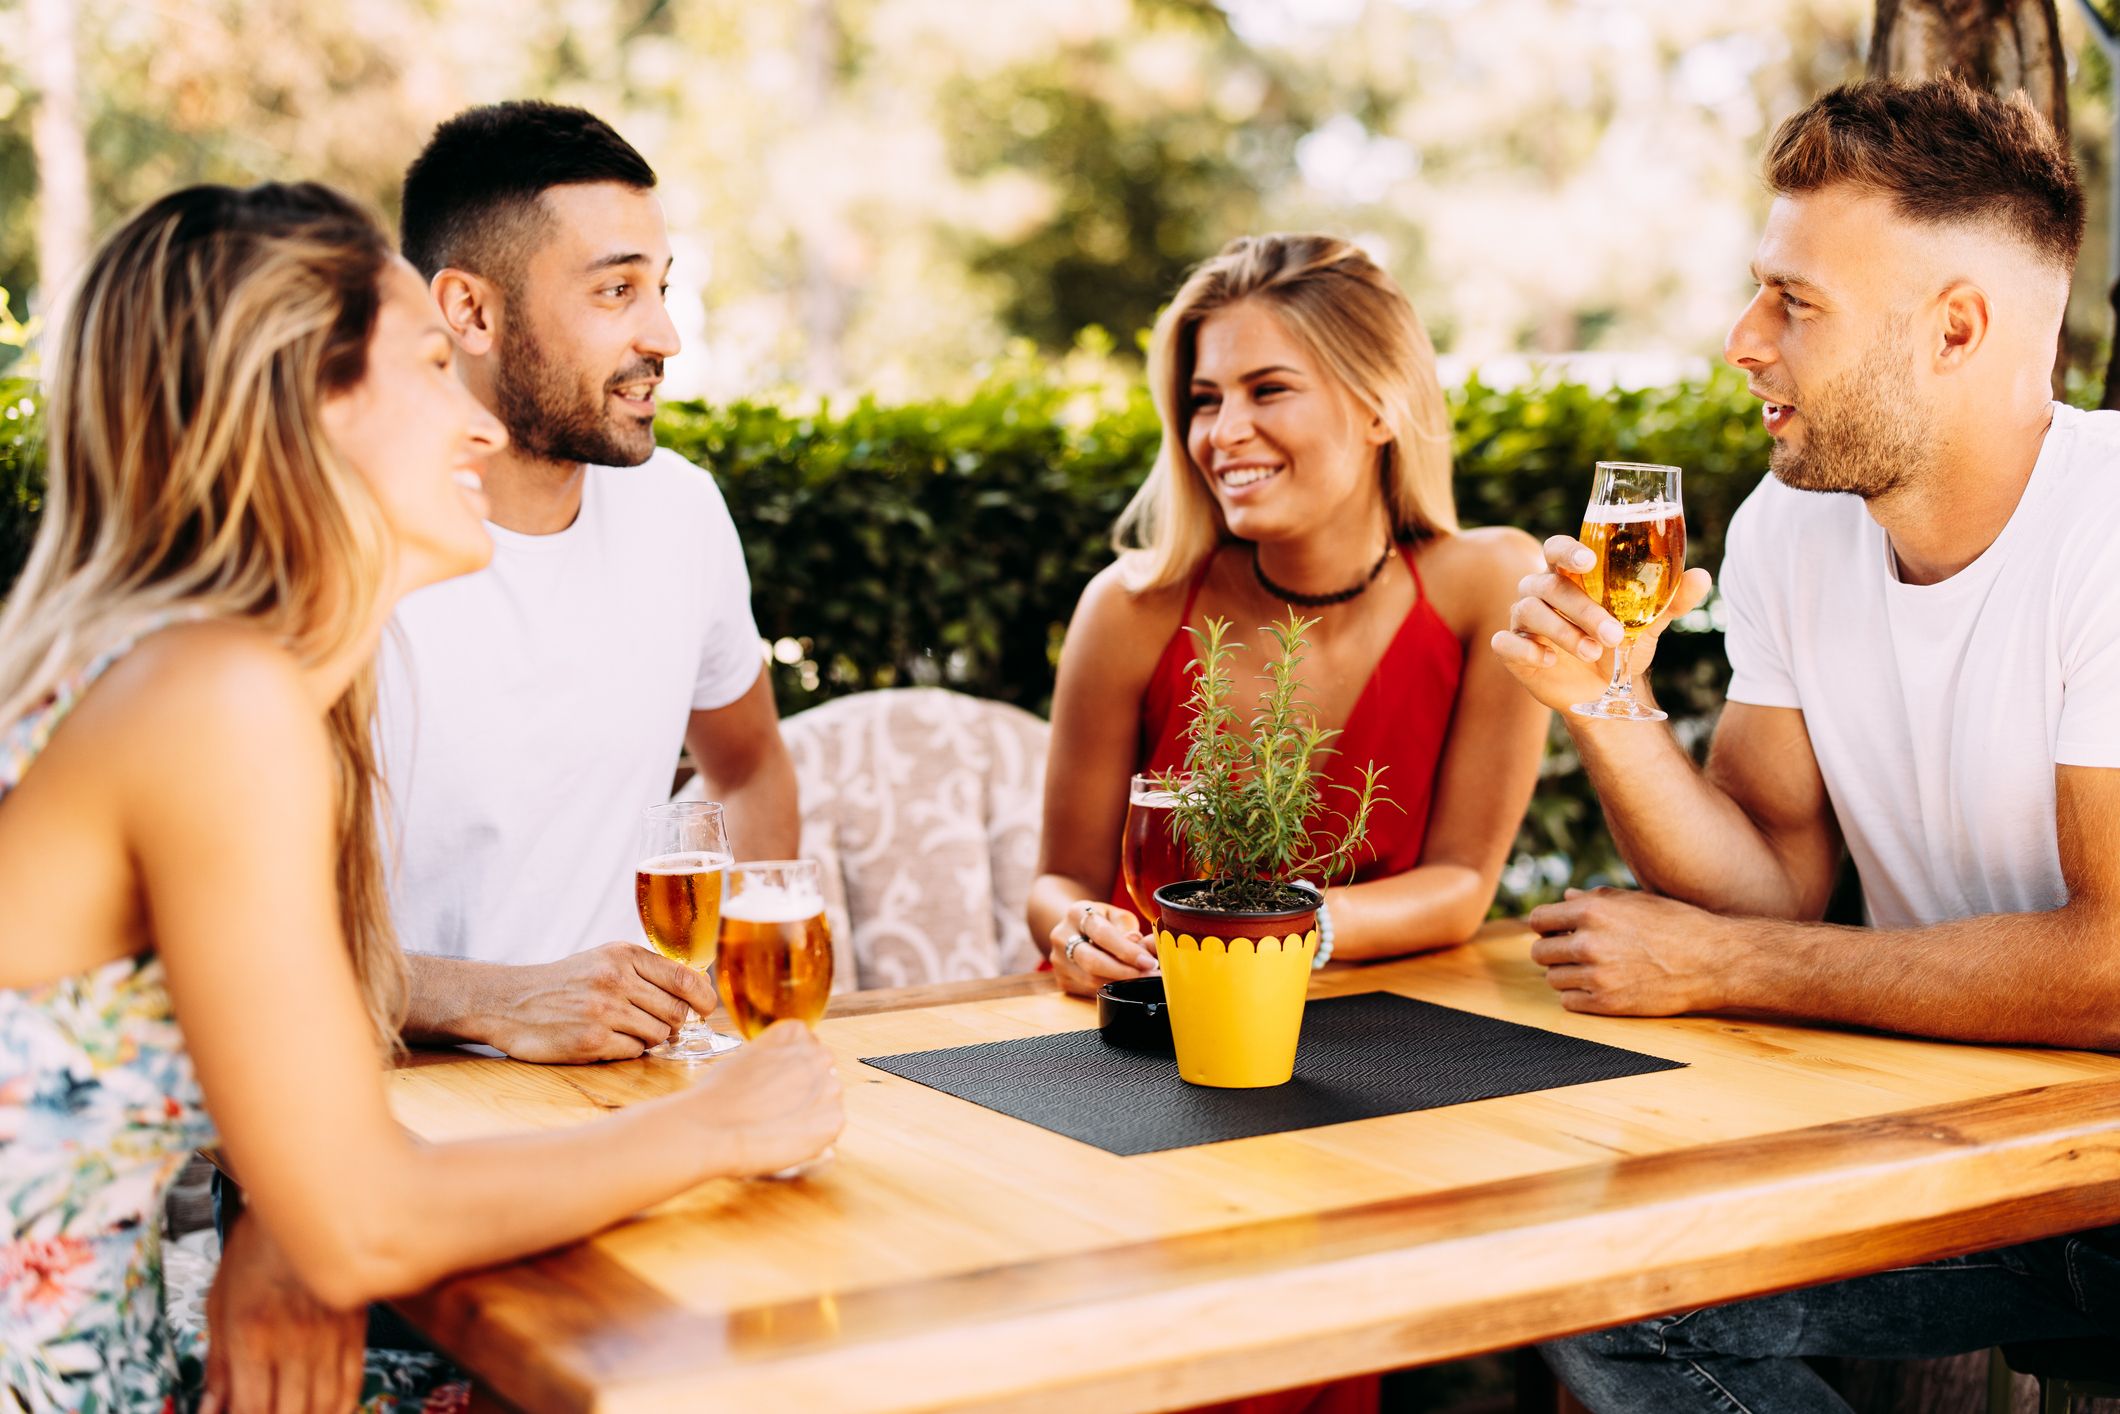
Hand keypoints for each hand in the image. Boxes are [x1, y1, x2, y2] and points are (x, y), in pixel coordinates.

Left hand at [202, 1208, 363, 1413]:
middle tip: (265, 1412)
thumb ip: (217, 1365)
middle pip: (288, 1413)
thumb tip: (211, 1409)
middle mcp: (293, 1341)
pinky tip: (329, 1410)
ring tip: (295, 1412)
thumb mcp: (219, 1305)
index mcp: (252, 1336)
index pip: (249, 1408)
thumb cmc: (255, 1251)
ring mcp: (329, 1336)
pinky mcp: (354, 1328)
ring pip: (324, 1404)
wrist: (305, 1207)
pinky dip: (340, 1405)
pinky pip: (352, 1381)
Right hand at [483, 942, 719, 1063]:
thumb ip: (646, 970)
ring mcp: (603, 1011)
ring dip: (651, 1038)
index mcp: (623, 955)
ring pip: (659, 1034)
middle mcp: (615, 979)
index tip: (707, 1008)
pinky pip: (634, 1052)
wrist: (510, 1001)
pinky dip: (629, 1050)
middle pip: (676, 1011)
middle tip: (660, 1024)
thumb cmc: (566, 982)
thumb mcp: (604, 960)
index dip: (704, 997)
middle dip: (674, 1022)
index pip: (683, 977)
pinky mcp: (590, 1041)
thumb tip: (698, 988)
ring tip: (627, 1030)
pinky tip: (608, 1040)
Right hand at [685, 1021, 844, 1176]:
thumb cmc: (716, 1096)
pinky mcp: (833, 1120)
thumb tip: (779, 1076)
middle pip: (820, 1072)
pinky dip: (812, 1136)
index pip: (807, 1046)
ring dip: (809, 1112)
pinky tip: (785, 1138)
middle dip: (803, 1088)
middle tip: (774, 1108)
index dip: (790, 1069)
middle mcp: (819, 1054)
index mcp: (796, 1033)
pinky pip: (829, 1127)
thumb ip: (772, 1059)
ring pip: (826, 1100)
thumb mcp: (745, 1058)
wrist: (711, 1129)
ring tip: (776, 1126)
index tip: (774, 1084)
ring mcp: (830, 1087)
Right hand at [1046, 900, 1155, 996]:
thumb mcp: (1117, 916)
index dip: (1127, 951)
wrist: (1074, 929)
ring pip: (1091, 980)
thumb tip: (1141, 948)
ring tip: (1143, 980)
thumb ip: (1130, 930)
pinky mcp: (1061, 979)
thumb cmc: (1102, 921)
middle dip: (1125, 972)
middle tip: (1149, 975)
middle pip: (1092, 961)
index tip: (1149, 962)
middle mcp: (1062, 936)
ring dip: (1121, 983)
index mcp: (1077, 913)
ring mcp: (1058, 960)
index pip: (1103, 934)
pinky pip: (1088, 991)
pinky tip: (1124, 985)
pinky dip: (1110, 989)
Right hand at [1489, 534, 1711, 714]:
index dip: (1567, 550)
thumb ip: (1673, 599)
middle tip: (1613, 634)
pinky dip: (1527, 651)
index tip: (1586, 561)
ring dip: (1563, 632)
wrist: (1603, 689)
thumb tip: (1702, 577)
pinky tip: (1550, 662)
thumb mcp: (1649, 622)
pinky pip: (1506, 642)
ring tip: (1594, 653)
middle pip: (1549, 585)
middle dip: (1582, 609)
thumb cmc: (1620, 644)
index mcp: (1569, 575)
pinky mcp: (1513, 649)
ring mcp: (1523, 619)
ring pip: (1529, 611)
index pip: (1557, 548)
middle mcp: (1541, 590)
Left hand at [1528, 887, 1736, 1015]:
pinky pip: (1568, 1002)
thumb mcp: (1636, 900)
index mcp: (1592, 911)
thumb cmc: (1676, 924)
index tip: (1555, 931)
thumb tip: (1564, 898)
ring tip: (1590, 970)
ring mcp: (1597, 976)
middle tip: (1572, 953)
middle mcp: (1589, 943)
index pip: (1538, 920)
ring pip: (1553, 979)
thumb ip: (1595, 898)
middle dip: (1552, 951)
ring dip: (1566, 975)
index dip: (1545, 926)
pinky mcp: (1608, 1004)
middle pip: (1540, 952)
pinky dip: (1577, 996)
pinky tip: (1597, 987)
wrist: (1712, 961)